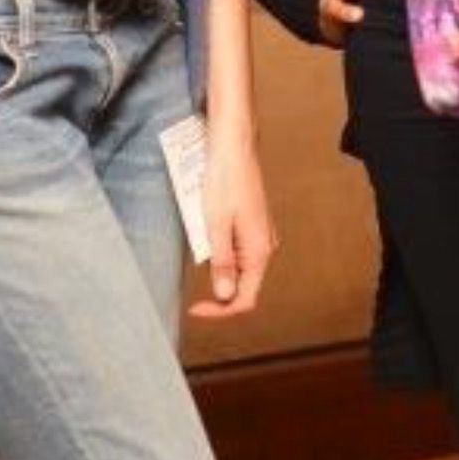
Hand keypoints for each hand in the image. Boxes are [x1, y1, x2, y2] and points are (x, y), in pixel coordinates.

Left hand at [185, 137, 276, 318]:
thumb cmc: (226, 181)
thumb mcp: (216, 225)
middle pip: (244, 287)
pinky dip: (222, 255)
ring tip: (199, 254)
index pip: (245, 299)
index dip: (220, 310)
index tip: (196, 309)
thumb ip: (222, 262)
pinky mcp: (253, 226)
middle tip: (193, 295)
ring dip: (218, 271)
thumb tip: (224, 294)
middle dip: (218, 293)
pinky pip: (239, 253)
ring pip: (241, 270)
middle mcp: (265, 247)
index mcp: (259, 251)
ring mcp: (260, 236)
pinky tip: (207, 239)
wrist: (234, 149)